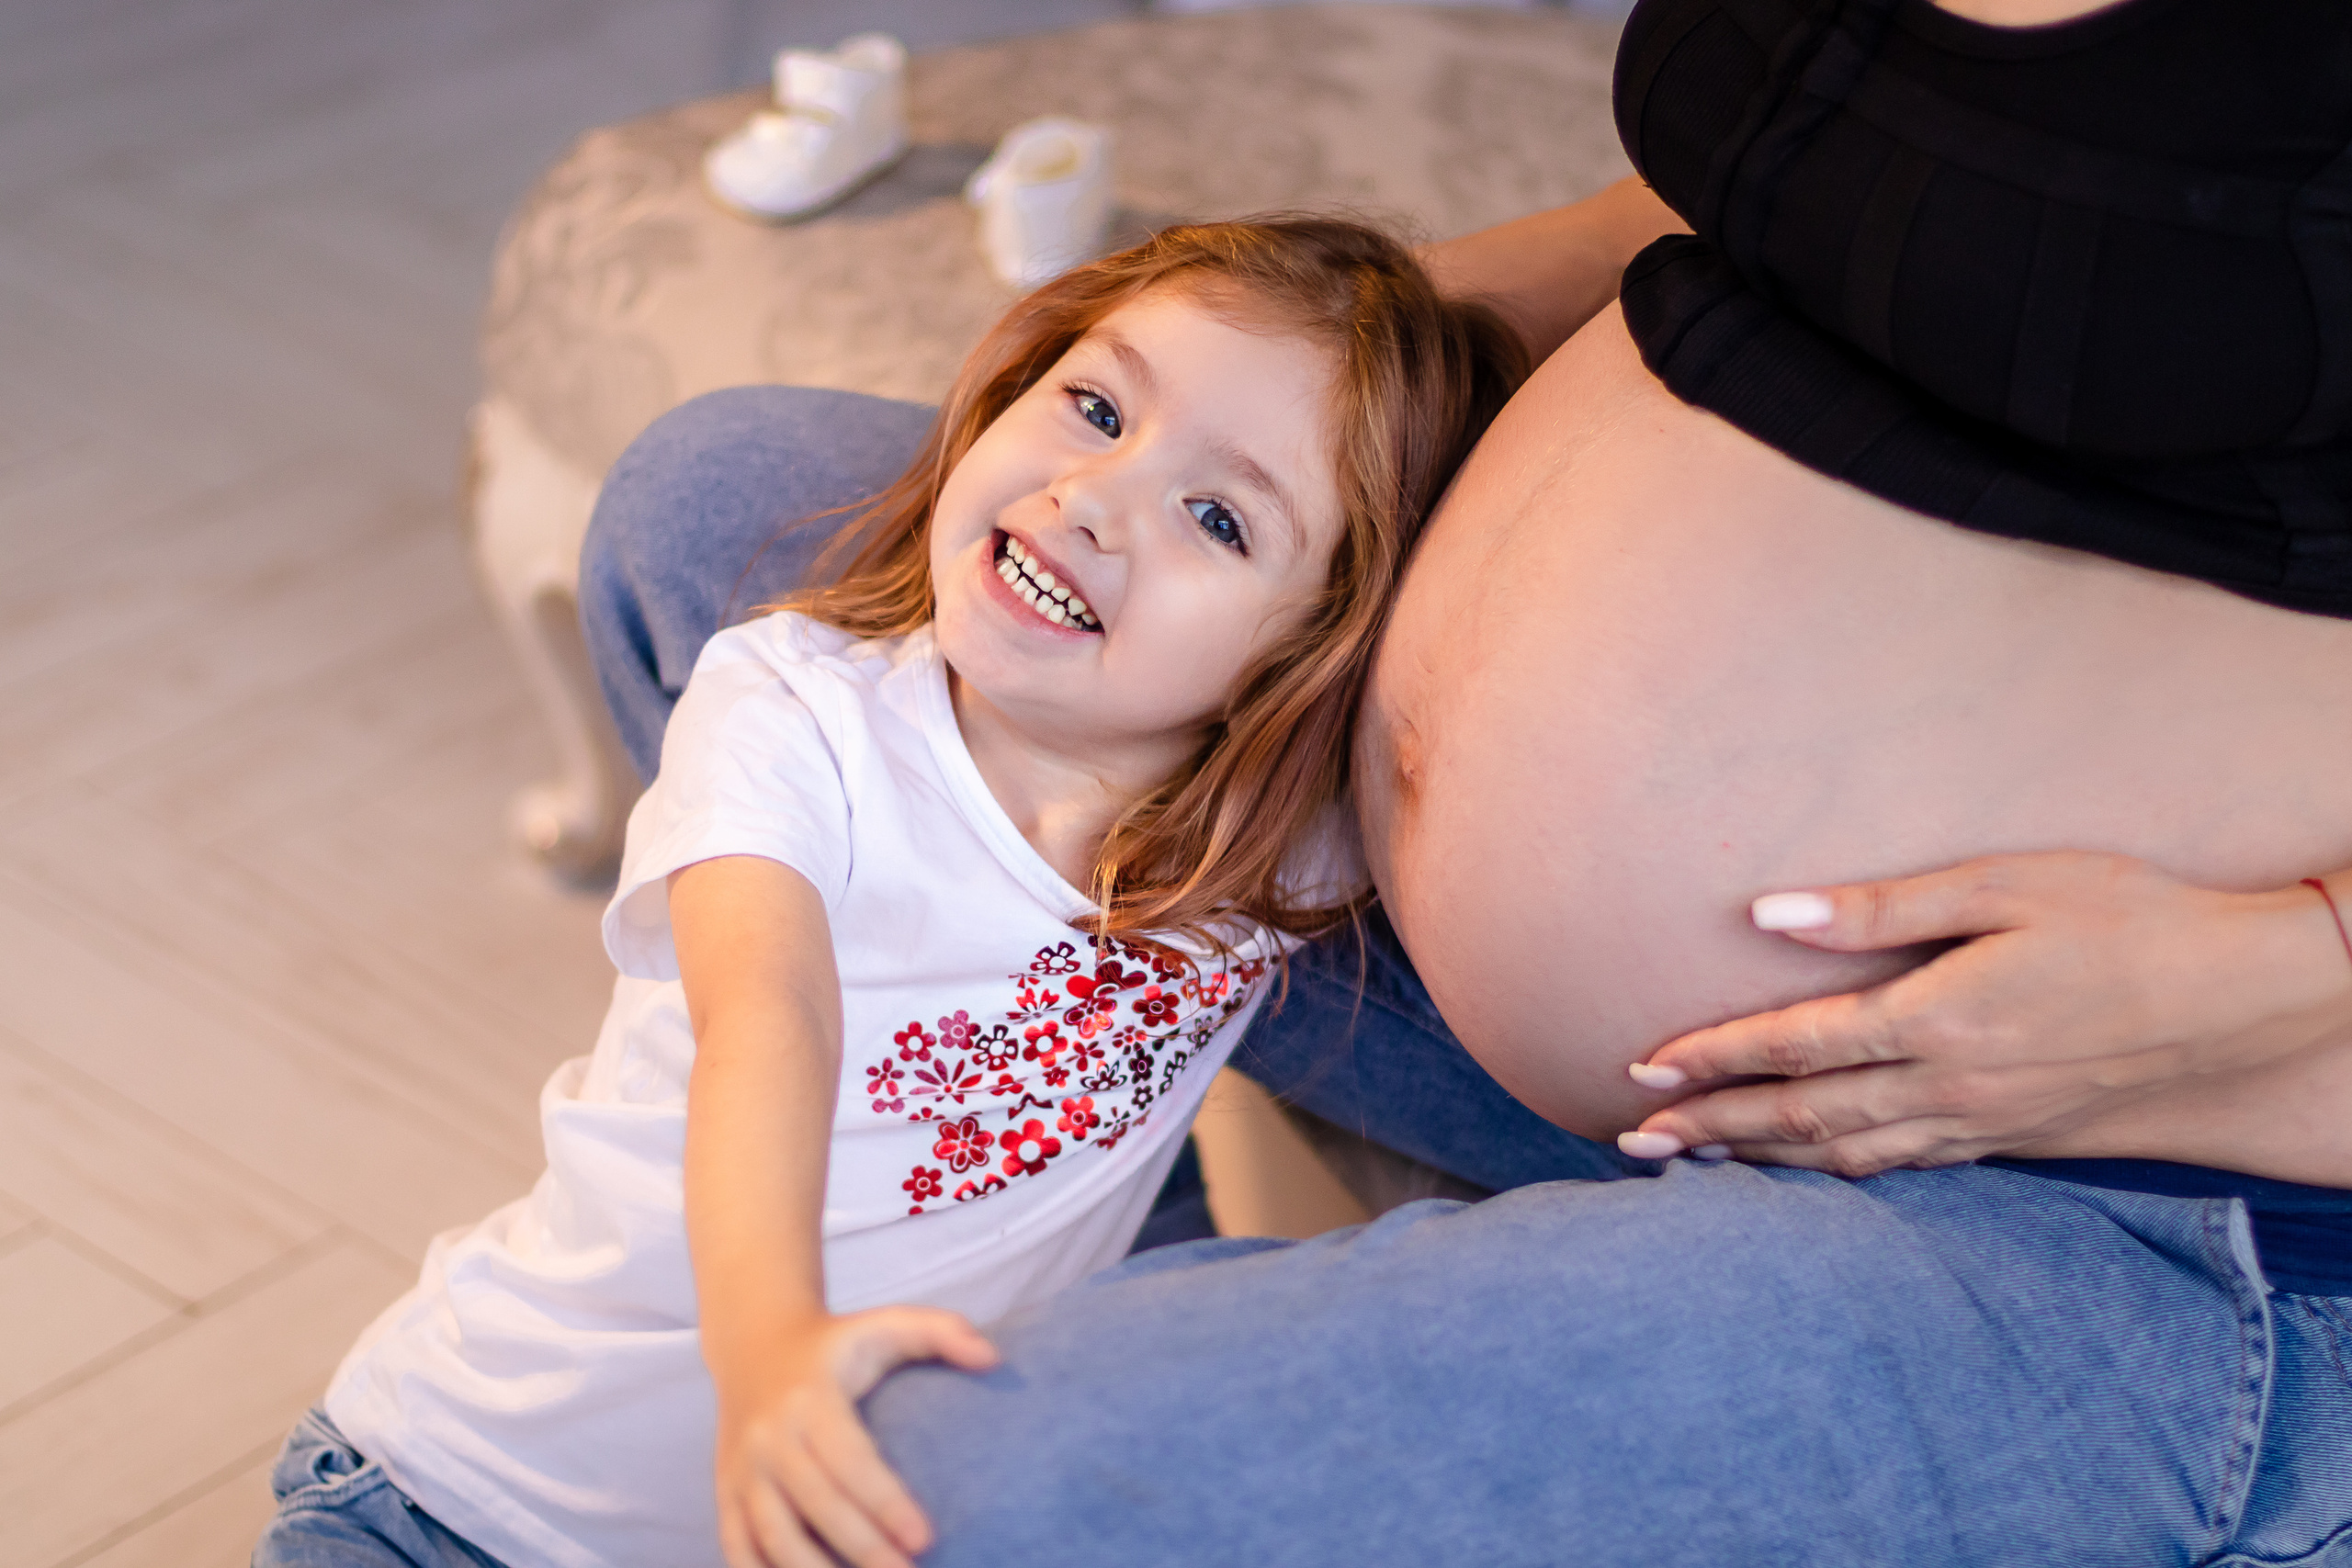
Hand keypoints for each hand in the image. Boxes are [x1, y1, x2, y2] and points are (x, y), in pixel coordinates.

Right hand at [715, 1306, 997, 1567]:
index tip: (926, 1539)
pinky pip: (737, 1547)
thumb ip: (942, 1331)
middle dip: (863, 1550)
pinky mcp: (725, 1493)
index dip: (886, 1503)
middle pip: (816, 1504)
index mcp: (811, 1398)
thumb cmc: (837, 1343)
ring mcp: (742, 1469)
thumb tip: (993, 1357)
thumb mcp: (886, 1323)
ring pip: (772, 1536)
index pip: (849, 1459)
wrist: (754, 1344)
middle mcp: (769, 1436)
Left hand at [1616, 852, 2351, 1176]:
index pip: (1792, 1046)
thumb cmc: (2128, 917)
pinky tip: (1807, 1170)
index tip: (1642, 1069)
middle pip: (1800, 1117)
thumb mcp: (2004, 885)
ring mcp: (1982, 1123)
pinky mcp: (2013, 1139)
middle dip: (1710, 1129)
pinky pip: (1902, 1168)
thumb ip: (1879, 908)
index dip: (1710, 1060)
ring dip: (1761, 1162)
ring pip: (1845, 1156)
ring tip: (1692, 1165)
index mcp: (1934, 1018)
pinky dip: (1836, 1173)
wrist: (2249, 1000)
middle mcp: (1948, 1086)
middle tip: (1632, 1139)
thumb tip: (1767, 915)